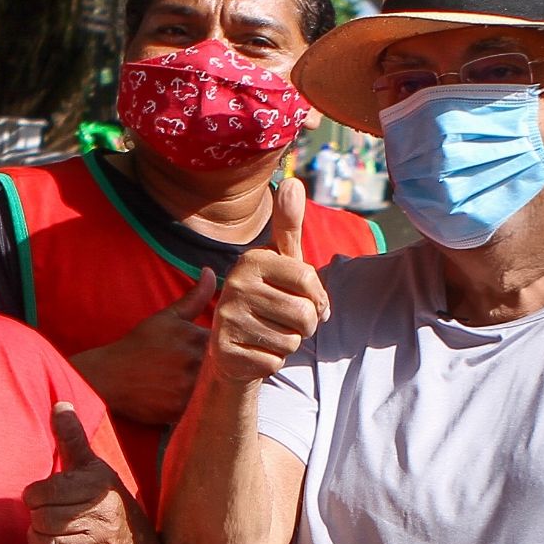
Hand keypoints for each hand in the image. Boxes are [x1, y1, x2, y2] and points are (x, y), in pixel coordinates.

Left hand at [24, 403, 140, 543]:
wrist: (134, 540)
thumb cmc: (102, 495)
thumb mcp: (90, 465)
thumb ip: (72, 438)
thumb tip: (59, 404)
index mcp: (96, 486)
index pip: (47, 493)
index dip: (33, 495)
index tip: (36, 494)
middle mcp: (101, 516)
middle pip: (44, 522)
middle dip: (36, 519)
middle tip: (42, 513)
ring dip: (39, 541)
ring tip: (46, 530)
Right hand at [71, 268, 214, 424]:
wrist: (109, 376)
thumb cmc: (139, 345)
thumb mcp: (167, 317)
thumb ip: (194, 297)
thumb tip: (210, 272)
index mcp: (196, 337)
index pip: (229, 342)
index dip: (226, 347)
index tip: (217, 352)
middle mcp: (194, 362)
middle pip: (225, 367)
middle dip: (222, 369)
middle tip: (209, 372)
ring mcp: (187, 387)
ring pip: (216, 389)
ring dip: (213, 388)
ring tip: (201, 387)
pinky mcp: (180, 410)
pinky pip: (202, 408)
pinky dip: (200, 405)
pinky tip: (191, 401)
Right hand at [208, 178, 328, 385]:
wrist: (233, 346)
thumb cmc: (267, 299)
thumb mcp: (280, 262)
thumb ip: (288, 225)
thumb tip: (292, 181)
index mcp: (251, 260)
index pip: (310, 282)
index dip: (317, 299)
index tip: (303, 300)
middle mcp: (234, 285)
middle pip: (305, 315)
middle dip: (305, 326)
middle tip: (283, 320)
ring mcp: (226, 319)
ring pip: (292, 341)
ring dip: (289, 344)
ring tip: (268, 333)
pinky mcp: (225, 351)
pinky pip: (275, 362)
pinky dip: (272, 362)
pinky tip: (256, 351)